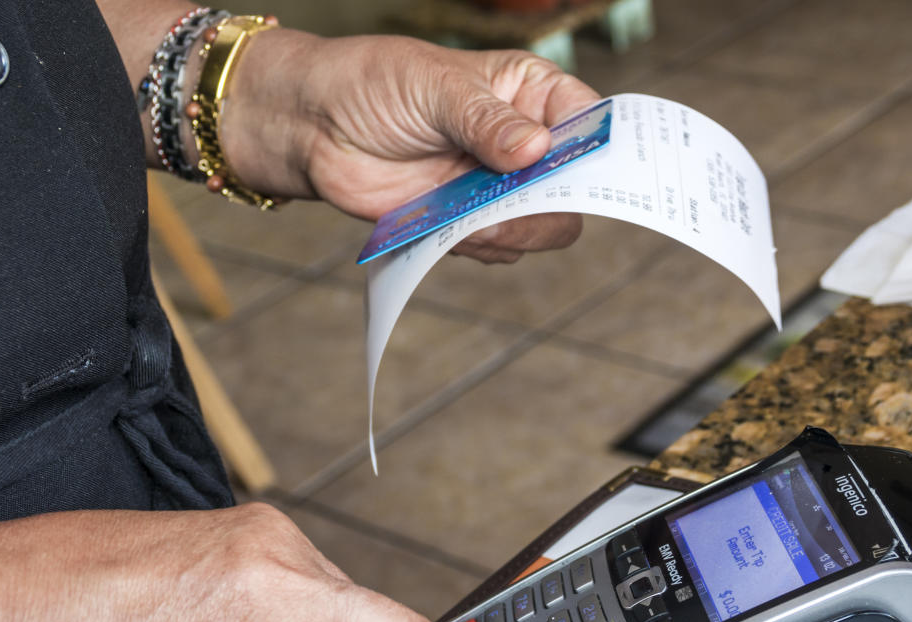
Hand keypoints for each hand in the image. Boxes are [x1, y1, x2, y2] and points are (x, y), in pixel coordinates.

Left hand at [223, 31, 601, 262]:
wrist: (313, 126)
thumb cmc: (373, 83)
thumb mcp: (434, 87)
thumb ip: (486, 122)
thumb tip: (535, 151)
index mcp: (527, 91)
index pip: (588, 119)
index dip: (599, 147)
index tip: (584, 170)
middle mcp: (521, 141)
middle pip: (576, 185)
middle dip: (555, 199)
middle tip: (516, 200)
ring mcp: (496, 185)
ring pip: (543, 225)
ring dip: (514, 228)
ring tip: (470, 212)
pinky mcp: (466, 221)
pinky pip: (498, 249)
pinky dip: (480, 246)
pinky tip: (449, 224)